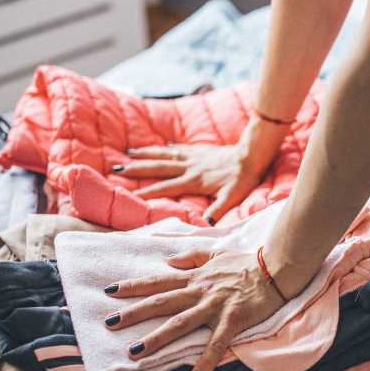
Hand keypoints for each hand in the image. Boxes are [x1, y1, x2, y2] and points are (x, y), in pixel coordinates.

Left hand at [103, 248, 283, 370]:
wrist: (277, 268)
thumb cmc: (248, 263)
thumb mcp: (216, 254)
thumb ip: (192, 256)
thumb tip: (169, 260)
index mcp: (195, 277)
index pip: (159, 281)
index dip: (133, 286)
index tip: (110, 291)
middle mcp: (200, 291)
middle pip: (161, 302)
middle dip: (133, 312)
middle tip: (108, 323)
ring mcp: (215, 305)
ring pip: (180, 323)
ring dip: (156, 338)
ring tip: (134, 352)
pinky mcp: (233, 319)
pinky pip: (216, 343)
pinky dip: (205, 361)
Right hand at [118, 116, 288, 223]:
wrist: (253, 155)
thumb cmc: (243, 178)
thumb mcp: (231, 197)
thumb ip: (217, 211)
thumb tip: (204, 225)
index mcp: (193, 180)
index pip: (165, 187)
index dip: (147, 192)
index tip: (128, 195)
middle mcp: (189, 167)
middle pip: (158, 167)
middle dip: (137, 168)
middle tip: (116, 169)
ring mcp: (194, 156)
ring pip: (165, 154)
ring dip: (147, 153)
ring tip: (129, 152)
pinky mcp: (201, 150)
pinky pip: (181, 147)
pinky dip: (169, 147)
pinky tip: (163, 145)